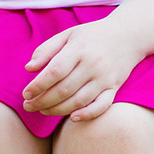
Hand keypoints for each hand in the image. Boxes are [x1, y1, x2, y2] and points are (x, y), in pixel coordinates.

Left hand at [23, 19, 147, 120]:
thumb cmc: (92, 36)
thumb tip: (29, 68)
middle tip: (29, 106)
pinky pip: (102, 105)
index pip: (54, 71)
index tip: (26, 93)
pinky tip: (73, 118)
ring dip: (58, 110)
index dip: (38, 85)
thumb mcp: (68, 35)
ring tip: (43, 110)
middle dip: (43, 100)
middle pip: (64, 89)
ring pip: (79, 100)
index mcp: (79, 49)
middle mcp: (92, 65)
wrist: (128, 35)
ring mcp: (105, 78)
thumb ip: (47, 50)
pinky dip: (88, 114)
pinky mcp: (114, 87)